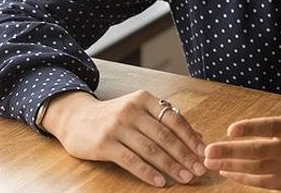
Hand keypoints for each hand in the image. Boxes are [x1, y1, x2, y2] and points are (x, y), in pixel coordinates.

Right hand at [41, 89, 207, 187]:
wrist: (76, 118)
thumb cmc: (114, 116)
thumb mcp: (140, 111)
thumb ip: (167, 121)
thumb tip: (199, 136)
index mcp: (144, 99)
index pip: (174, 119)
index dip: (191, 137)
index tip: (204, 153)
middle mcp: (132, 110)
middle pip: (165, 135)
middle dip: (185, 154)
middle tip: (199, 170)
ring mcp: (117, 126)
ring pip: (150, 149)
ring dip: (170, 165)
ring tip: (185, 178)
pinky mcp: (104, 144)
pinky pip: (130, 160)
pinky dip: (147, 172)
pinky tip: (160, 181)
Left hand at [204, 58, 280, 190]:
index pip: (272, 127)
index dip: (252, 128)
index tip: (232, 129)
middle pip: (258, 151)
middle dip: (231, 151)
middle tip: (208, 150)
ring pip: (256, 168)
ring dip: (231, 165)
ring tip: (209, 160)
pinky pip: (262, 182)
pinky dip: (243, 177)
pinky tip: (226, 171)